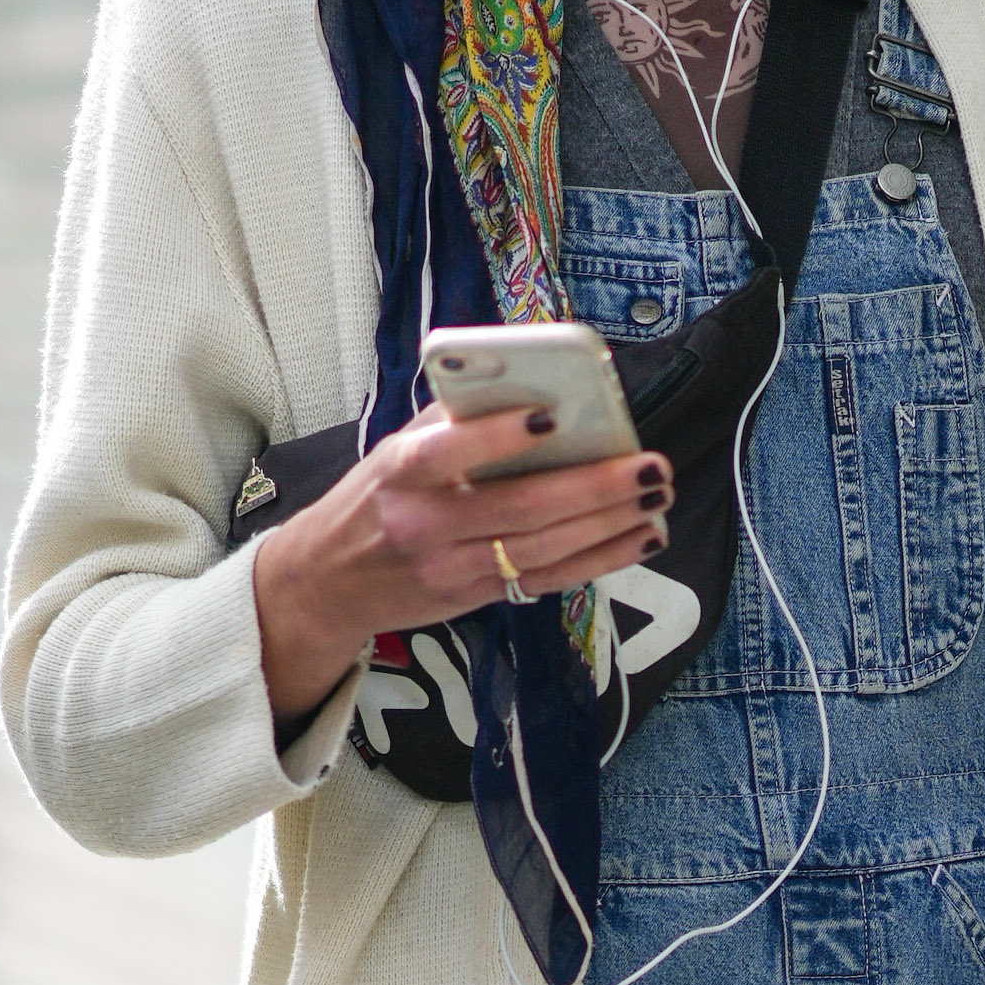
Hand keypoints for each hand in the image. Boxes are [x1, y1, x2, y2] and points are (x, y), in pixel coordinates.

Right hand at [253, 410, 669, 728]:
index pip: (446, 451)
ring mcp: (453, 568)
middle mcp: (425, 524)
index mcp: (401, 472)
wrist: (328, 581)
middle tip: (648, 466)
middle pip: (521, 508)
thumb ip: (456, 422)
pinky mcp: (476, 596)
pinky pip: (549, 579)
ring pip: (545, 549)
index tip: (551, 416)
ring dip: (611, 524)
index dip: (498, 437)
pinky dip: (601, 559)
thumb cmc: (376, 497)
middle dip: (594, 487)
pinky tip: (640, 538)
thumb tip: (537, 387)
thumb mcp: (396, 448)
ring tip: (656, 496)